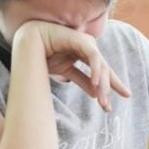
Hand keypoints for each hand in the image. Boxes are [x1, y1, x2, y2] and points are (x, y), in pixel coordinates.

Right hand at [15, 21, 130, 110]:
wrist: (30, 42)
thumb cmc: (45, 55)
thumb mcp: (67, 71)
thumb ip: (82, 80)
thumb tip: (96, 95)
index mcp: (86, 55)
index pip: (104, 72)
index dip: (113, 85)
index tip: (119, 100)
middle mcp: (89, 49)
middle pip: (105, 70)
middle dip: (107, 89)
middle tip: (106, 107)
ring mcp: (87, 43)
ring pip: (101, 65)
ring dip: (102, 83)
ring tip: (101, 99)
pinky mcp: (82, 40)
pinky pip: (93, 56)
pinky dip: (96, 69)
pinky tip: (96, 83)